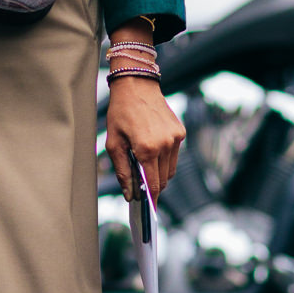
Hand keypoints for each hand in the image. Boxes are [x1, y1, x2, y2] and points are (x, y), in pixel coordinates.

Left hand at [105, 77, 183, 202]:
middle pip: (164, 180)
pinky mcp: (180, 132)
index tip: (146, 207)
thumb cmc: (120, 113)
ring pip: (170, 169)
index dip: (150, 199)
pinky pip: (174, 155)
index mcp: (147, 149)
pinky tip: (152, 148)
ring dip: (159, 172)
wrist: (136, 85)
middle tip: (139, 183)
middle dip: (152, 186)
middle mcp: (166, 144)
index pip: (154, 185)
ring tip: (143, 163)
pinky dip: (164, 158)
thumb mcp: (113, 143)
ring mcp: (176, 138)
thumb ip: (122, 171)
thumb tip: (130, 194)